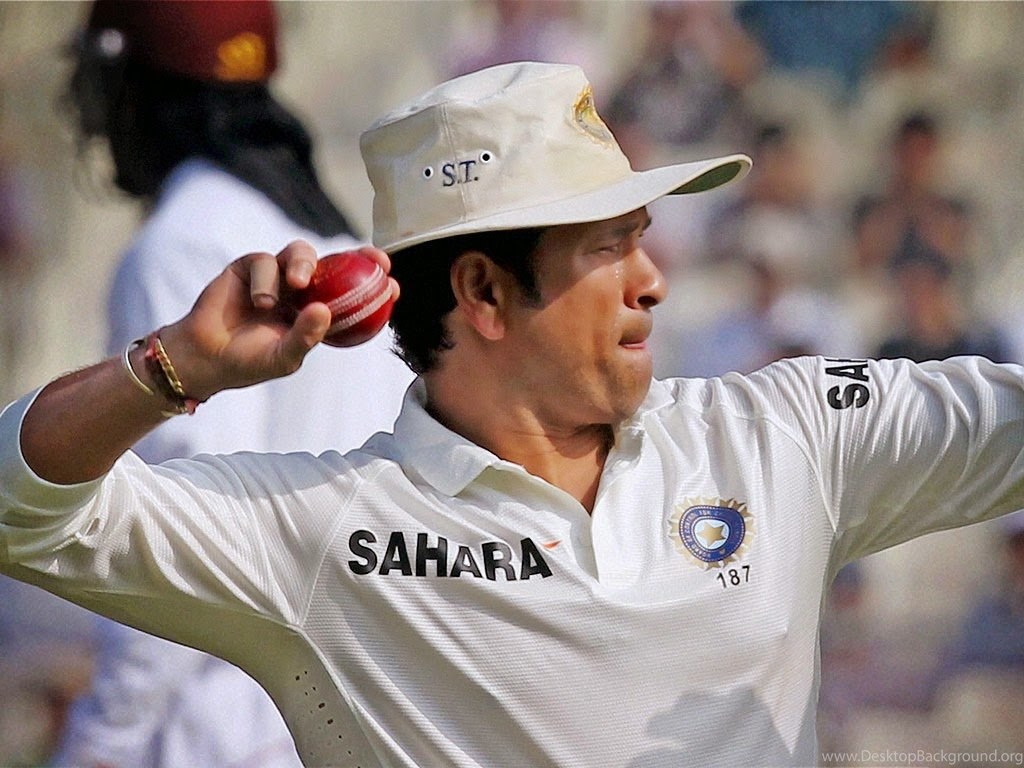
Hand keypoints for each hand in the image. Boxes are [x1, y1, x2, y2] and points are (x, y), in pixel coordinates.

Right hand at [156, 241, 397, 400]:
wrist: (205, 357)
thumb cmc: (249, 362)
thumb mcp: (284, 358)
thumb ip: (305, 337)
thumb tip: (326, 311)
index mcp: (316, 310)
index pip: (349, 291)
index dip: (372, 282)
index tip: (392, 281)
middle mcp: (299, 290)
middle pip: (333, 262)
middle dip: (354, 256)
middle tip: (369, 260)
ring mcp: (275, 276)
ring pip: (299, 253)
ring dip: (303, 263)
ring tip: (297, 284)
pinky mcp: (248, 267)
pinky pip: (264, 262)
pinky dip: (265, 280)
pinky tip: (261, 303)